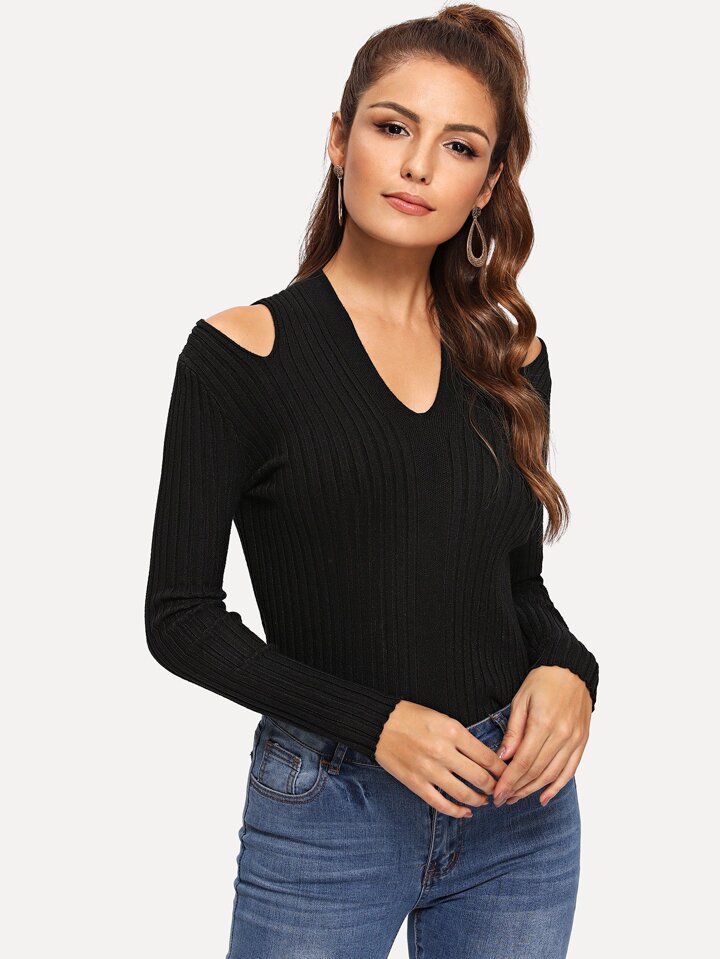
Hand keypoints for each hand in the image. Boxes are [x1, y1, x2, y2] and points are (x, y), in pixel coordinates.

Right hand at [375, 700, 507, 817]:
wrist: (380, 723)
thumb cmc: (411, 716)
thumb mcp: (442, 718)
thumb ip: (462, 737)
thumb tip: (484, 758)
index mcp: (452, 731)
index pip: (487, 757)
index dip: (502, 770)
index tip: (508, 774)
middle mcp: (443, 752)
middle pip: (480, 778)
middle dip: (495, 787)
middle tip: (500, 790)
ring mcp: (429, 770)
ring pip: (464, 794)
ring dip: (479, 800)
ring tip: (484, 800)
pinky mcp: (416, 783)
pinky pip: (441, 804)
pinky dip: (457, 812)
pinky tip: (465, 812)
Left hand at [492, 667, 591, 806]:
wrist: (571, 669)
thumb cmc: (542, 681)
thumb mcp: (521, 700)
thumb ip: (513, 730)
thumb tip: (502, 758)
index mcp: (543, 723)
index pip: (522, 762)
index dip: (508, 781)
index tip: (496, 793)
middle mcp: (562, 735)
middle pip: (536, 771)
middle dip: (517, 789)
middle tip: (501, 800)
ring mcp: (575, 740)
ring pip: (552, 775)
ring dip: (533, 790)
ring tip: (516, 798)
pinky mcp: (583, 741)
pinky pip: (570, 770)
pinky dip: (556, 786)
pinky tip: (543, 797)